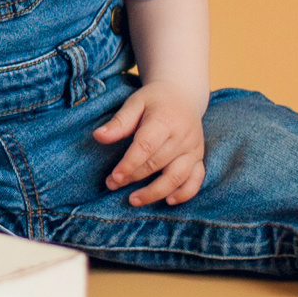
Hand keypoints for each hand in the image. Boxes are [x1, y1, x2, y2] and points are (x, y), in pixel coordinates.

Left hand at [93, 79, 206, 205]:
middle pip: (157, 163)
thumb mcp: (135, 103)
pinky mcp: (199, 158)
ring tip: (134, 200)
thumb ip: (119, 122)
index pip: (146, 146)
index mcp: (165, 120)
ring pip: (177, 176)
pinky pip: (196, 180)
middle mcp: (182, 137)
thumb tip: (98, 136)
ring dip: (155, 192)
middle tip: (112, 185)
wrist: (183, 95)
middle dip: (133, 177)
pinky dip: (185, 193)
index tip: (114, 177)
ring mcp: (193, 149)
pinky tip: (168, 201)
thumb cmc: (155, 101)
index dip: (129, 163)